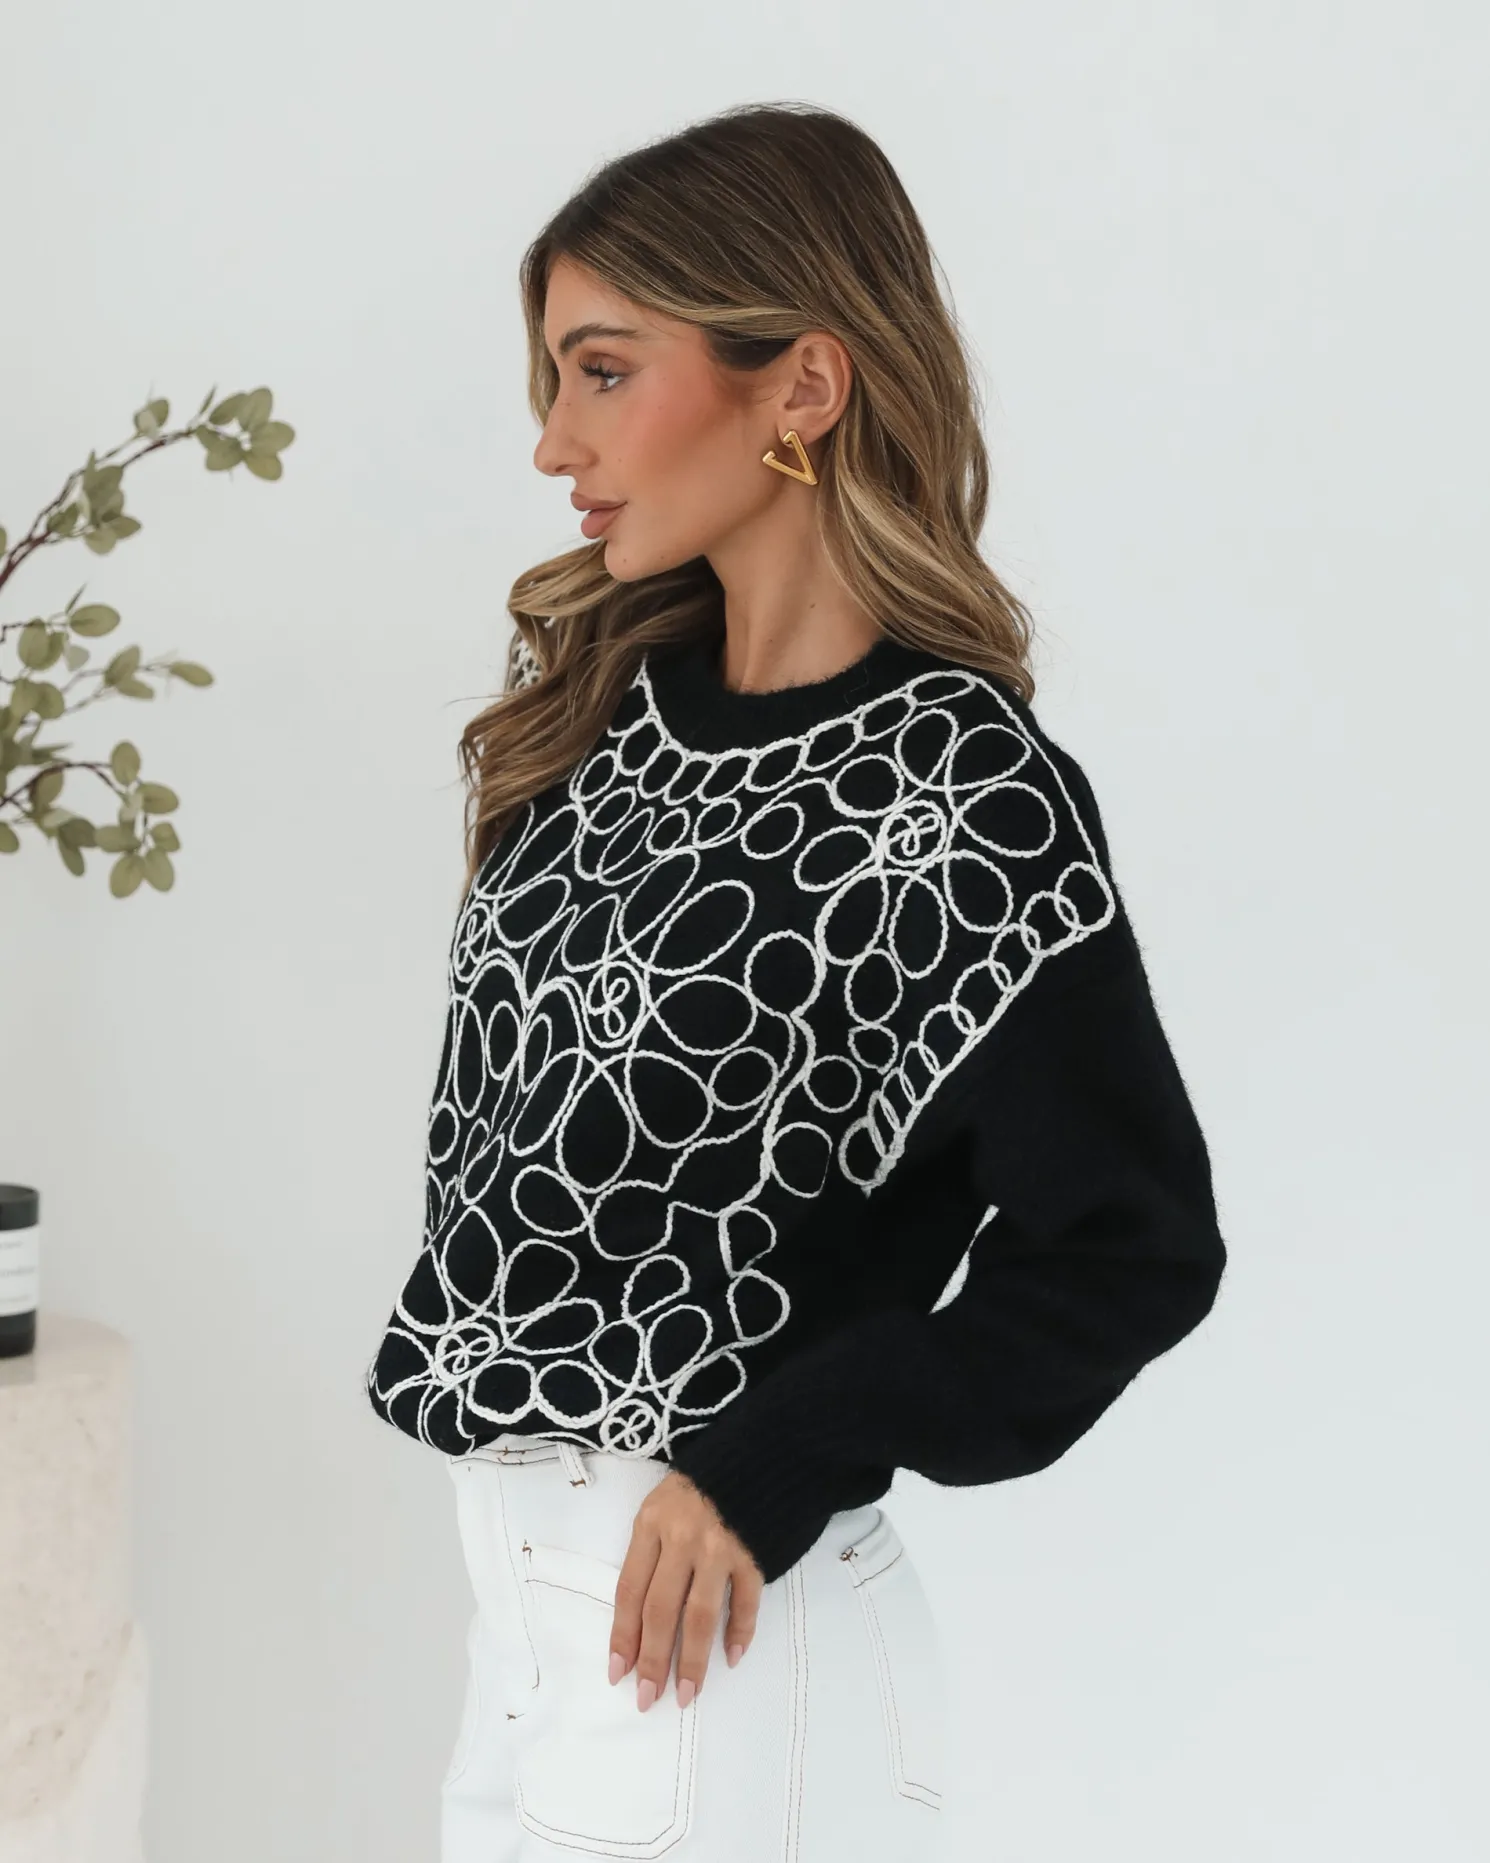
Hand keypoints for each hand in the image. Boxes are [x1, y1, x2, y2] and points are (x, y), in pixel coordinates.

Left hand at [607, 1469, 764, 1711]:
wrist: (761, 1451)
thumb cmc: (703, 1482)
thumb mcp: (662, 1504)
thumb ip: (651, 1551)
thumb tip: (641, 1616)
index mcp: (652, 1524)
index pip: (630, 1590)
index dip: (623, 1635)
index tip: (618, 1672)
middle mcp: (682, 1538)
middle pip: (661, 1609)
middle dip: (653, 1660)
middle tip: (647, 1698)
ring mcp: (721, 1546)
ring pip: (700, 1615)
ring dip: (693, 1660)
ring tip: (687, 1693)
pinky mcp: (755, 1552)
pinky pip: (745, 1602)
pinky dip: (739, 1632)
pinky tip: (731, 1657)